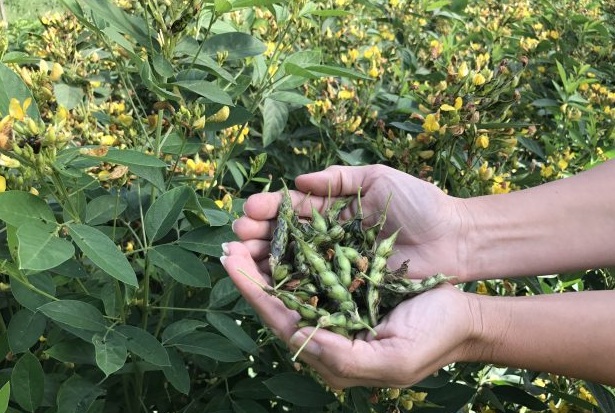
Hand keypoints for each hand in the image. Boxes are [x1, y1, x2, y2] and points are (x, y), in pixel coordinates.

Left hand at [220, 241, 476, 388]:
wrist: (465, 316)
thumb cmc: (434, 338)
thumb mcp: (393, 359)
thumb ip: (345, 358)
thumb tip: (302, 340)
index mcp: (332, 351)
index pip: (282, 321)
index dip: (254, 292)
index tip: (231, 263)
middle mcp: (329, 328)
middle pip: (280, 300)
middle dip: (252, 273)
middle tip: (227, 244)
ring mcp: (339, 305)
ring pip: (294, 282)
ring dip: (269, 258)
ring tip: (245, 233)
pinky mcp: (351, 286)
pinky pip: (316, 268)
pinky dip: (297, 249)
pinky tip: (282, 232)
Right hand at [232, 164, 467, 279]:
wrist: (456, 238)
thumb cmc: (422, 204)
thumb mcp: (379, 179)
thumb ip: (339, 179)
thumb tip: (298, 182)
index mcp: (337, 210)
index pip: (296, 210)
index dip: (271, 210)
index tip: (247, 210)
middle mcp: (333, 238)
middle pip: (289, 237)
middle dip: (260, 236)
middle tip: (236, 237)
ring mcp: (341, 264)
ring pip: (298, 263)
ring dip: (268, 260)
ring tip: (241, 258)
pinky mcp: (353, 288)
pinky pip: (320, 285)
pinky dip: (295, 284)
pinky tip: (270, 282)